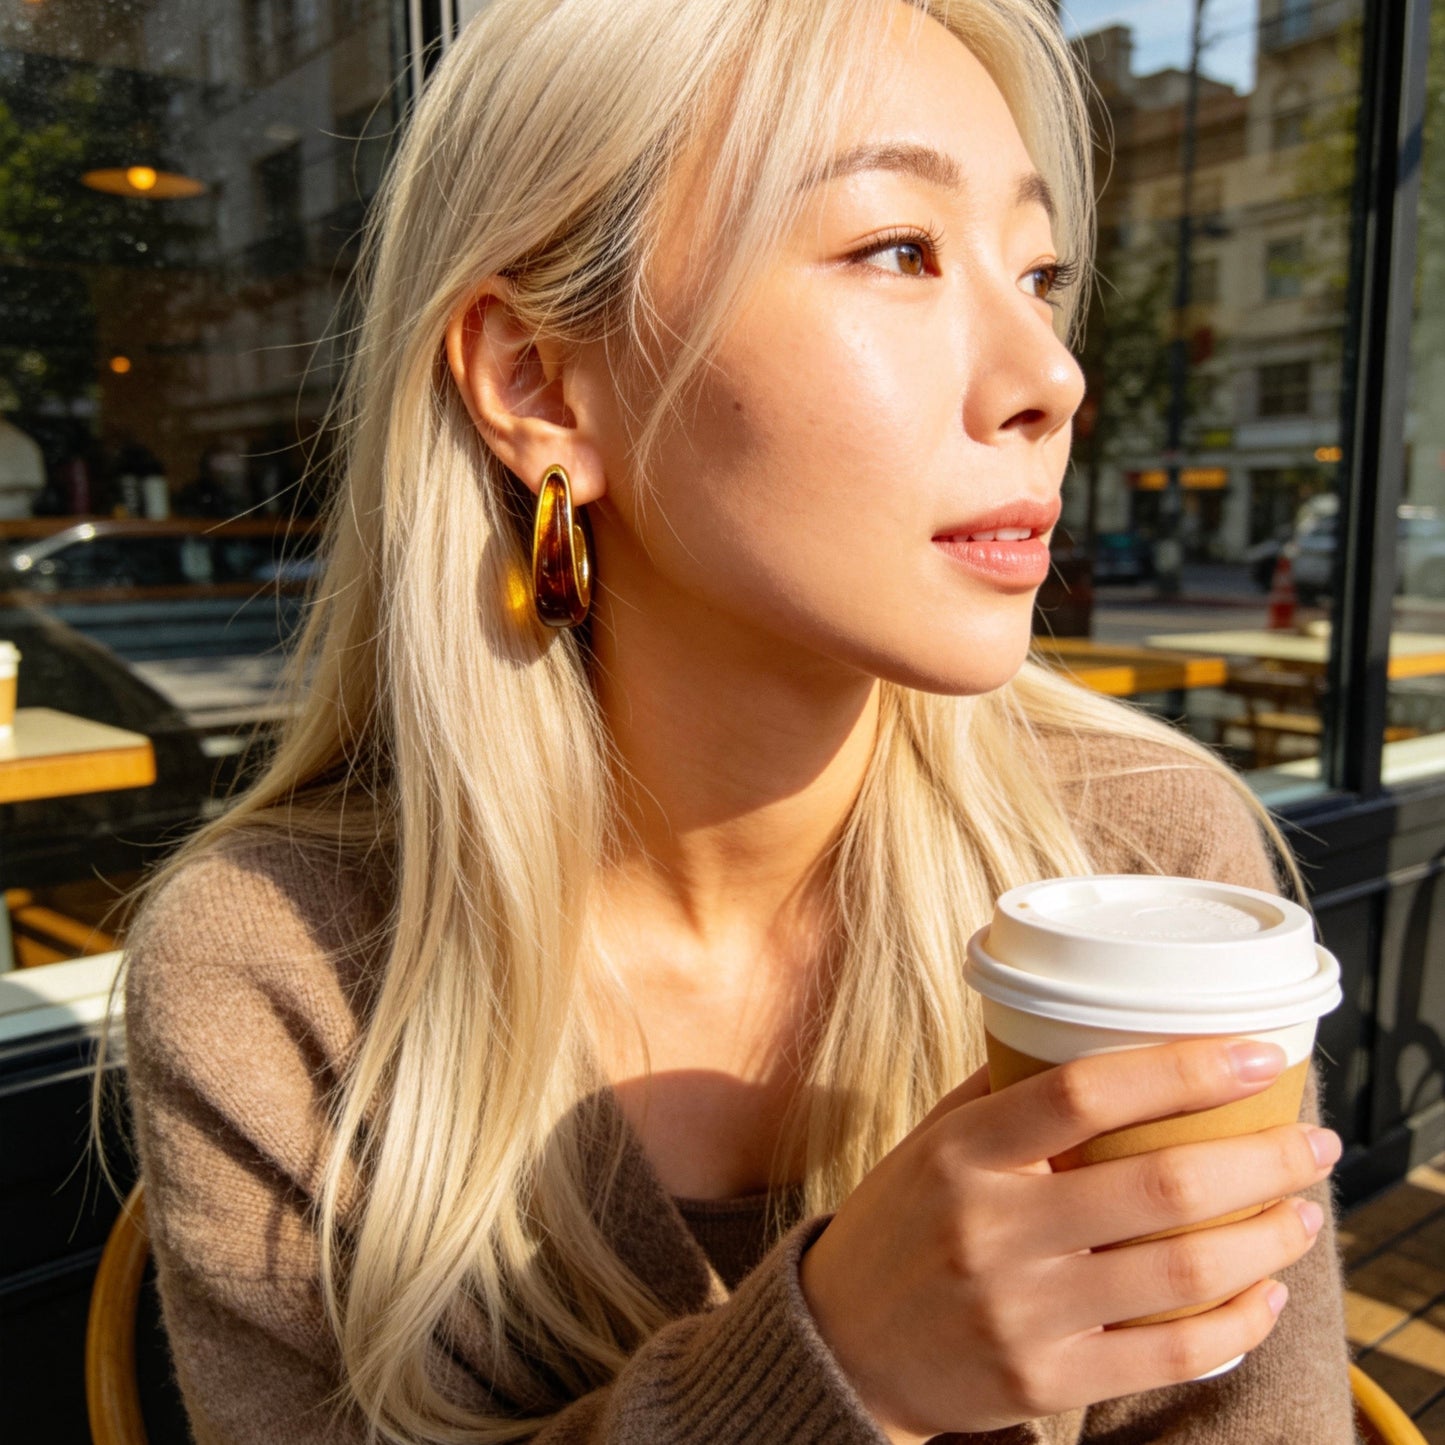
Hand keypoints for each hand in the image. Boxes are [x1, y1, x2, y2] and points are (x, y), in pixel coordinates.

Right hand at [798, 1038, 1338, 1441]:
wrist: (842, 1342)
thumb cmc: (901, 1222)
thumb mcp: (933, 1141)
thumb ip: (1005, 1092)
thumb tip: (1096, 1034)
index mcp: (963, 1150)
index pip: (1084, 1090)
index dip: (1180, 1067)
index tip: (1255, 1055)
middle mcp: (991, 1227)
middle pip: (1158, 1185)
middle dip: (1259, 1160)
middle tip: (1313, 1143)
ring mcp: (1019, 1310)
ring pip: (1179, 1272)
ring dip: (1264, 1241)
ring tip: (1301, 1213)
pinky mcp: (1042, 1379)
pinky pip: (1167, 1356)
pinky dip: (1235, 1325)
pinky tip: (1263, 1296)